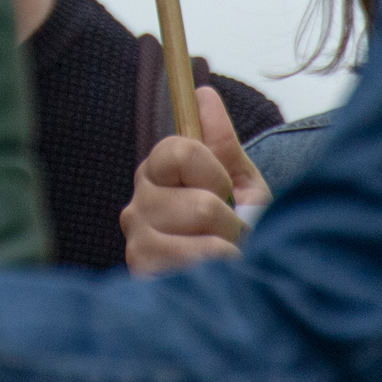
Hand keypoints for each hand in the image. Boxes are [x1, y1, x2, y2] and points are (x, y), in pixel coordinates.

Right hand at [123, 89, 266, 278]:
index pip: (178, 151)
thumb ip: (222, 144)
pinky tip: (213, 278)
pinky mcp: (143, 276)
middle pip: (200, 202)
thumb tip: (203, 94)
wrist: (243, 287)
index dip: (214, 173)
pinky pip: (196, 264)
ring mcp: (137, 243)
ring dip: (229, 249)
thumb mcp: (239, 184)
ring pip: (200, 235)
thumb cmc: (240, 232)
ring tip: (225, 259)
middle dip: (231, 222)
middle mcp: (137, 206)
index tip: (225, 191)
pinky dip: (221, 270)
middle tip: (230, 235)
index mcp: (157, 174)